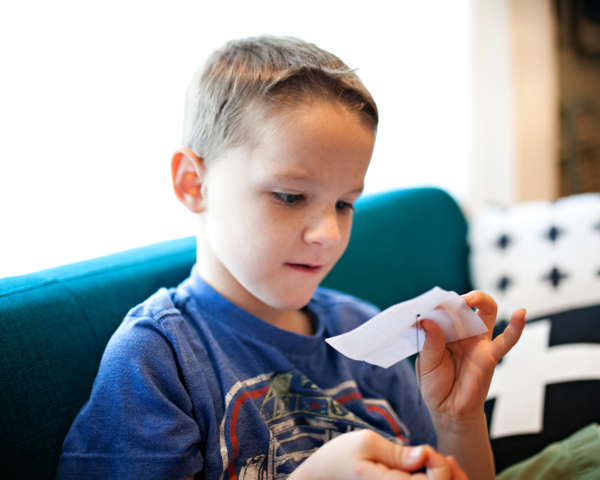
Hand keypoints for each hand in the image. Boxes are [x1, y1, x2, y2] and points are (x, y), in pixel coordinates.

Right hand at [289, 429, 468, 479]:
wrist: (319, 478)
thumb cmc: (339, 457)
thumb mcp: (365, 443)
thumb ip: (398, 452)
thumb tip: (426, 454)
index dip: (438, 464)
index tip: (424, 449)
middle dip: (447, 474)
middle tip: (438, 457)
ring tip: (437, 464)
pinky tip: (428, 472)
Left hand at [418, 291, 525, 423]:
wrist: (449, 411)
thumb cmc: (436, 385)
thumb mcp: (426, 364)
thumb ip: (429, 343)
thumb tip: (427, 320)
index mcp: (443, 331)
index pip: (442, 310)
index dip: (436, 305)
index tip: (424, 306)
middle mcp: (462, 332)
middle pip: (466, 305)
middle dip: (459, 297)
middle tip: (449, 299)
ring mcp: (477, 341)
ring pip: (487, 313)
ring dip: (481, 300)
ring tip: (471, 298)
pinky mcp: (490, 355)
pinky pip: (506, 340)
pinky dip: (516, 327)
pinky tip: (520, 314)